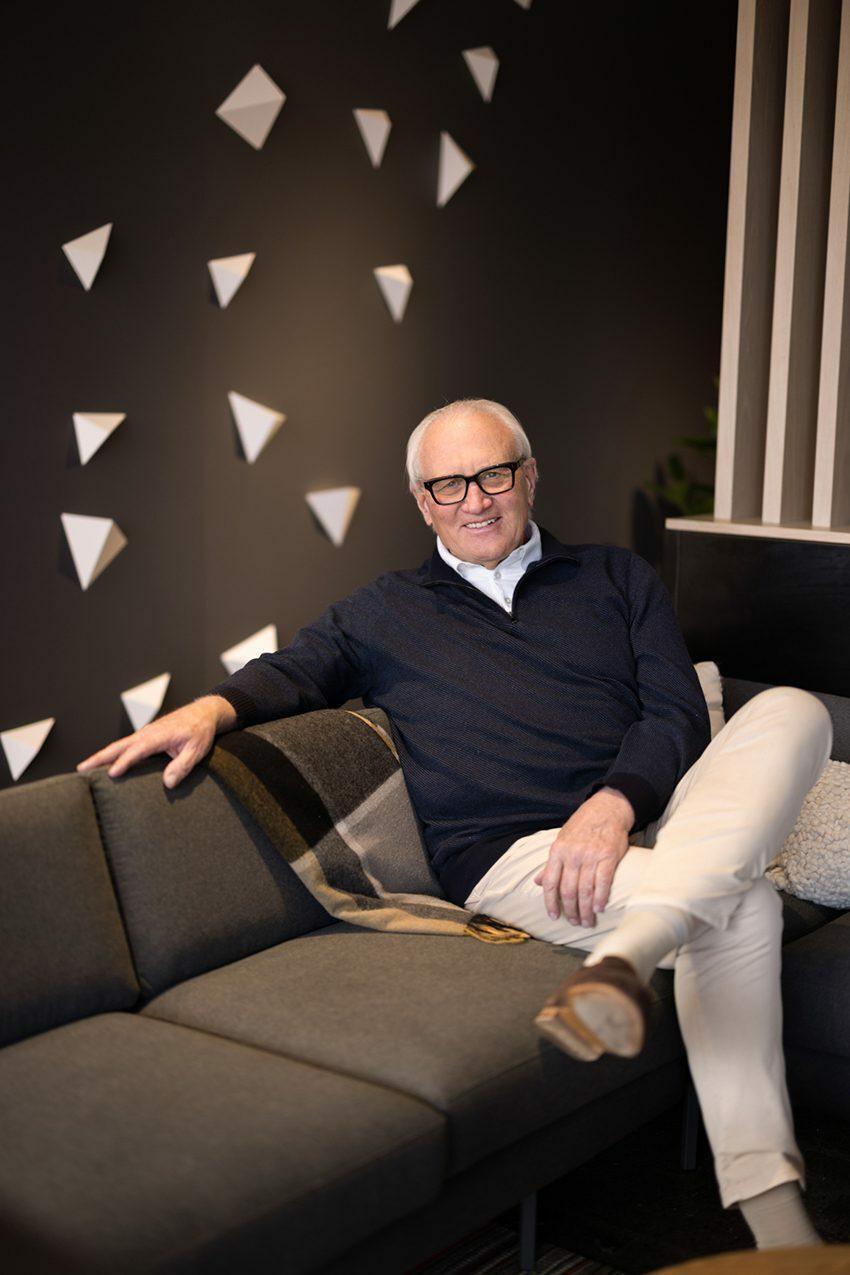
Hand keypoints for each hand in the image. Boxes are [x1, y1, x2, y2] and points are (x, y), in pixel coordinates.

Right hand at [76, 695, 236, 788]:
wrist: (203, 712)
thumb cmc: (200, 731)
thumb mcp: (197, 750)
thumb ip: (182, 766)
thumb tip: (167, 783)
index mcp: (159, 735)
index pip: (138, 750)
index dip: (124, 762)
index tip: (111, 774)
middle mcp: (147, 733)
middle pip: (119, 746)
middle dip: (99, 757)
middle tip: (81, 769)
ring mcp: (145, 734)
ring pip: (119, 745)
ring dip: (101, 756)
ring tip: (85, 769)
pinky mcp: (146, 737)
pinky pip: (125, 746)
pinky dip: (112, 753)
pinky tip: (106, 764)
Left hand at [533, 788, 633, 926]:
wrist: (605, 809)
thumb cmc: (581, 827)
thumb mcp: (561, 841)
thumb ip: (550, 864)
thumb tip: (537, 882)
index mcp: (557, 852)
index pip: (550, 882)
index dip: (550, 902)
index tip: (554, 916)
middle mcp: (572, 855)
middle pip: (568, 891)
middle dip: (571, 911)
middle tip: (575, 923)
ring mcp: (591, 856)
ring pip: (585, 890)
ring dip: (586, 910)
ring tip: (588, 921)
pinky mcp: (608, 857)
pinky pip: (603, 882)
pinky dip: (601, 898)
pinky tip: (600, 909)